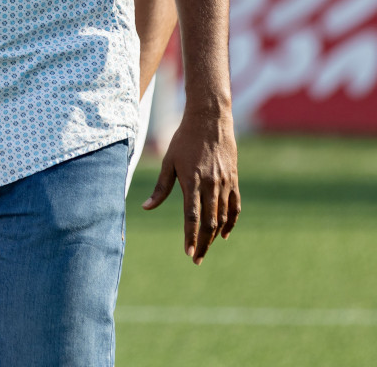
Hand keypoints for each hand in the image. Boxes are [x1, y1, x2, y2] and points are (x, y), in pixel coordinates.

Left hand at [142, 106, 239, 262]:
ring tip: (205, 249)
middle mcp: (211, 185)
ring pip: (222, 217)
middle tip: (197, 259)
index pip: (192, 216)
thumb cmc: (184, 140)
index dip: (191, 236)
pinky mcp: (234, 180)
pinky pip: (235, 206)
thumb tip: (145, 207)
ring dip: (215, 236)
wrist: (210, 121)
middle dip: (203, 243)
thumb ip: (160, 187)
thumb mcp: (168, 161)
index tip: (189, 253)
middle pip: (209, 222)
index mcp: (192, 181)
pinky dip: (231, 222)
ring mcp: (225, 183)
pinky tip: (224, 234)